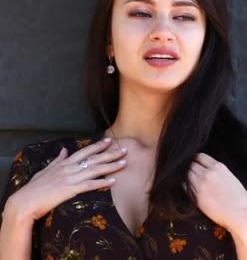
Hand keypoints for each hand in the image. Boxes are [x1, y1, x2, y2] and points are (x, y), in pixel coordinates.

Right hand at [8, 138, 126, 220]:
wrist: (26, 201)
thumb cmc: (35, 187)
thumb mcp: (46, 170)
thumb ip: (57, 160)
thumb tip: (64, 150)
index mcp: (64, 163)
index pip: (84, 151)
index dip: (98, 146)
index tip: (110, 141)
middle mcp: (69, 168)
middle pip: (94, 159)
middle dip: (111, 154)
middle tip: (125, 150)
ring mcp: (70, 178)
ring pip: (95, 170)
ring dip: (111, 166)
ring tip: (124, 163)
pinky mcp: (70, 190)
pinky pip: (89, 185)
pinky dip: (102, 182)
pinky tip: (113, 181)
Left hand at [188, 153, 246, 232]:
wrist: (241, 214)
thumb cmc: (239, 197)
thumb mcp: (230, 176)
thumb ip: (216, 170)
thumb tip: (203, 169)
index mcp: (218, 167)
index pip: (199, 156)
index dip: (196, 160)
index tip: (196, 163)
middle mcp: (208, 174)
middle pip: (191, 165)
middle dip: (191, 168)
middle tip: (194, 174)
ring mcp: (201, 185)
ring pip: (187, 176)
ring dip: (188, 178)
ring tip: (195, 183)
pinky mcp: (196, 198)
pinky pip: (186, 188)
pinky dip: (187, 187)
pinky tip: (194, 191)